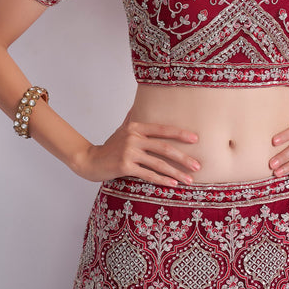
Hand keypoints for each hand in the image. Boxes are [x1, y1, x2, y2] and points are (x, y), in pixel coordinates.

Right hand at [73, 109, 201, 186]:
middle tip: (198, 165)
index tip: (195, 139)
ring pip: (158, 163)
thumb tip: (138, 103)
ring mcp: (129, 152)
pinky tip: (173, 184)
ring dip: (176, 173)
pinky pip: (148, 174)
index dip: (180, 134)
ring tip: (189, 180)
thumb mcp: (122, 129)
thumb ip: (132, 117)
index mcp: (136, 127)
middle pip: (164, 148)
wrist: (90, 160)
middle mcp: (134, 138)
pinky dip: (162, 180)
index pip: (162, 129)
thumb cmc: (110, 146)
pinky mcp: (125, 166)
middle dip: (183, 158)